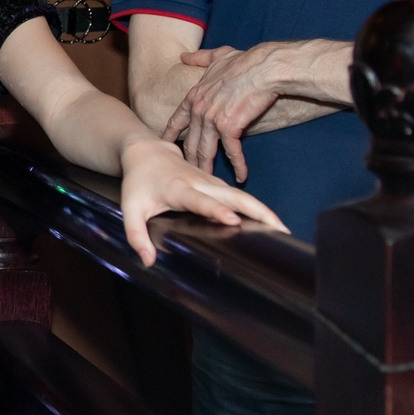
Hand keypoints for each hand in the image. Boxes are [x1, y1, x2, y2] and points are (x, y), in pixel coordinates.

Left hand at [116, 139, 285, 266]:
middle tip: (279, 230)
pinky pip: (240, 197)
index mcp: (179, 190)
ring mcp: (211, 182)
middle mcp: (200, 184)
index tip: (233, 220)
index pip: (201, 200)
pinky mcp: (217, 184)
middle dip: (257, 211)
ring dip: (263, 211)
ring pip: (242, 196)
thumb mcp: (130, 209)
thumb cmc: (139, 182)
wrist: (146, 152)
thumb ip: (136, 235)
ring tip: (283, 231)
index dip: (216, 209)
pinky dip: (257, 209)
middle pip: (234, 196)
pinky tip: (270, 224)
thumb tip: (148, 262)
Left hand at [167, 43, 289, 178]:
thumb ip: (199, 58)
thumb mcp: (217, 56)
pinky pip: (232, 152)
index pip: (177, 120)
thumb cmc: (245, 61)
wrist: (264, 67)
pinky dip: (238, 165)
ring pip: (205, 150)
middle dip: (189, 159)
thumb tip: (184, 55)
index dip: (170, 135)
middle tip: (188, 173)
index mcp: (194, 95)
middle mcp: (199, 109)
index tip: (164, 147)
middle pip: (190, 142)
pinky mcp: (229, 127)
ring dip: (207, 167)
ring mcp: (212, 119)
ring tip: (208, 181)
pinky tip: (241, 176)